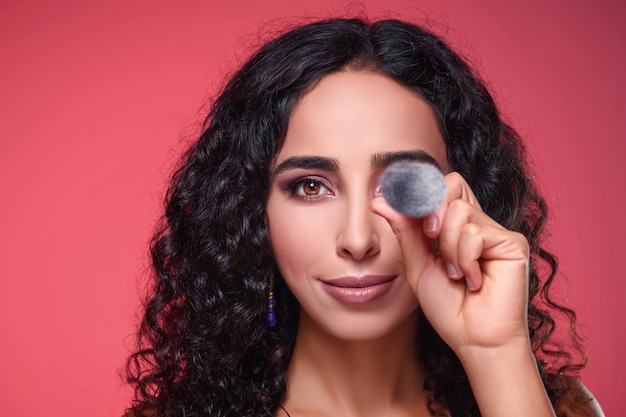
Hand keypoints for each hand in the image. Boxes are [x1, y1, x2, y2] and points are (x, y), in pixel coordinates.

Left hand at [371, 172, 530, 357]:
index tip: (397, 207)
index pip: (438, 188)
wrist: (472, 338)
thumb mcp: (416, 265)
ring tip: (455, 273)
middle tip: (430, 238)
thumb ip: (404, 230)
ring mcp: (495, 232)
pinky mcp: (513, 243)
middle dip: (432, 209)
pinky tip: (473, 280)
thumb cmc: (447, 306)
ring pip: (459, 210)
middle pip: (452, 183)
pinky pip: (474, 232)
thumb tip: (380, 200)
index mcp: (454, 226)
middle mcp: (476, 223)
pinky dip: (464, 258)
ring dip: (447, 247)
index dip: (418, 193)